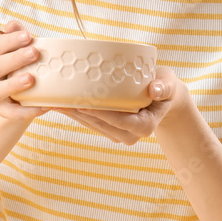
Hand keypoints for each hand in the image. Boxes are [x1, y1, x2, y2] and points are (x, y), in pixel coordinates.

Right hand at [0, 20, 49, 121]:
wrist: (22, 93)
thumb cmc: (24, 64)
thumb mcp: (24, 49)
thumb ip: (19, 37)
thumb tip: (13, 24)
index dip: (9, 40)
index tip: (28, 35)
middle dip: (15, 58)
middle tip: (35, 52)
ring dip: (13, 84)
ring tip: (31, 79)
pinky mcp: (2, 110)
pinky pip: (10, 113)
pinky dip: (25, 111)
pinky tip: (43, 106)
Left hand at [56, 66, 191, 144]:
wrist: (163, 97)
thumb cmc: (165, 87)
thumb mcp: (169, 84)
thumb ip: (164, 87)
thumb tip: (155, 90)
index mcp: (145, 127)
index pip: (119, 120)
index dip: (100, 112)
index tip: (82, 103)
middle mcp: (130, 135)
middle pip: (100, 123)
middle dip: (79, 112)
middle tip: (58, 99)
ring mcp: (119, 134)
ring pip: (91, 124)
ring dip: (72, 113)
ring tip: (52, 100)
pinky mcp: (110, 129)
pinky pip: (90, 122)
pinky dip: (75, 113)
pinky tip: (60, 103)